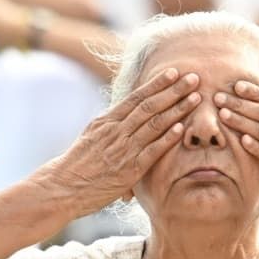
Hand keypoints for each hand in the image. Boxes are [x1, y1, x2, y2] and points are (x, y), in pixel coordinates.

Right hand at [39, 67, 198, 213]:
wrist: (62, 187)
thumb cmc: (78, 164)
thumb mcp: (92, 136)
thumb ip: (111, 125)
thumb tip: (125, 114)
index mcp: (107, 121)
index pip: (136, 97)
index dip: (157, 84)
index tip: (174, 72)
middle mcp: (116, 131)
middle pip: (149, 105)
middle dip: (174, 90)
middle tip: (194, 77)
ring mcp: (123, 149)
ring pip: (154, 124)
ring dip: (177, 109)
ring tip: (196, 98)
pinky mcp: (128, 170)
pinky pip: (151, 151)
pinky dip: (166, 139)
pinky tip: (180, 128)